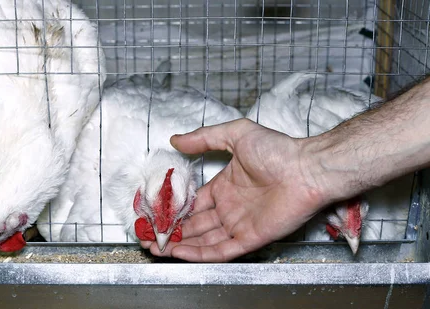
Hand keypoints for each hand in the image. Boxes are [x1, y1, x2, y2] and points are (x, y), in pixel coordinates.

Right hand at [140, 119, 327, 261]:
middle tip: (148, 235)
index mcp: (225, 187)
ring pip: (203, 240)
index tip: (154, 213)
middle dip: (171, 231)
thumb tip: (176, 139)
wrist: (307, 168)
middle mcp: (230, 208)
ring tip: (155, 247)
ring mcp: (239, 224)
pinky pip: (221, 250)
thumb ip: (204, 138)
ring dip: (179, 245)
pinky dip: (199, 253)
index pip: (194, 203)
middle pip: (194, 225)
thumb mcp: (235, 134)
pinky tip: (179, 252)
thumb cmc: (277, 150)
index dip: (174, 209)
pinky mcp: (250, 238)